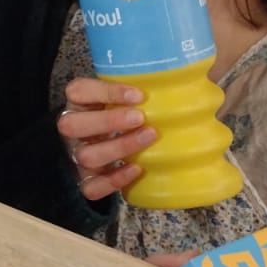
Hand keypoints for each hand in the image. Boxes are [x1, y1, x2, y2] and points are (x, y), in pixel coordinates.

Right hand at [58, 76, 158, 200]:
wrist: (111, 142)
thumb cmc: (124, 114)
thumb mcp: (125, 97)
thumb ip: (142, 89)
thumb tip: (195, 79)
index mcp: (77, 102)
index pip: (77, 91)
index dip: (105, 92)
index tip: (138, 94)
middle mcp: (72, 129)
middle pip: (71, 124)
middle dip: (108, 120)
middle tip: (140, 118)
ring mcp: (76, 156)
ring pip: (85, 155)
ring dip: (119, 147)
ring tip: (148, 138)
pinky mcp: (85, 180)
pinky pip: (92, 186)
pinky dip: (114, 180)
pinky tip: (137, 169)